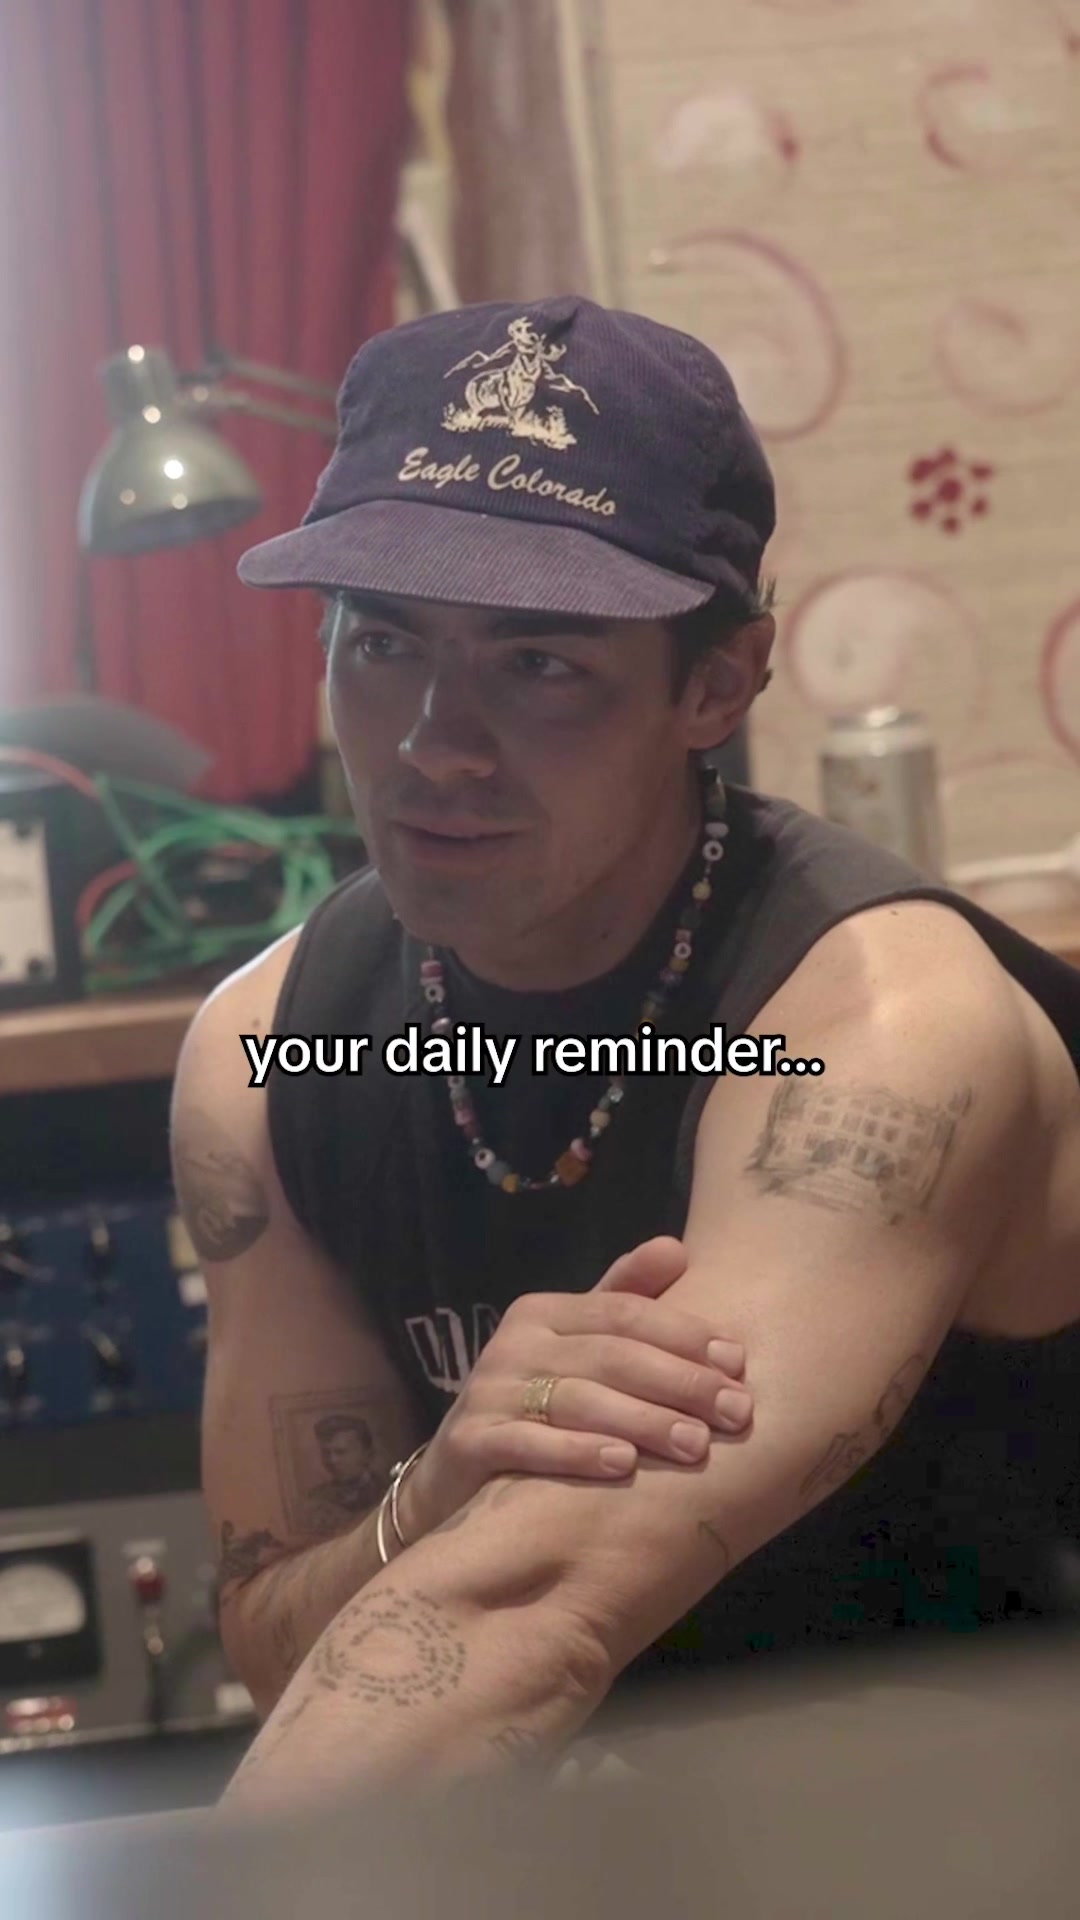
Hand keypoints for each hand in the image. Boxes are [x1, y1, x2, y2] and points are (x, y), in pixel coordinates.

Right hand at [402, 1236, 751, 1538]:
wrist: (453, 1474)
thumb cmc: (533, 1405)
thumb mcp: (575, 1349)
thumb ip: (623, 1300)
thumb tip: (677, 1247)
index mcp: (545, 1311)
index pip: (625, 1311)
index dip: (684, 1334)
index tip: (738, 1364)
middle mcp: (515, 1342)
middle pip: (611, 1355)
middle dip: (680, 1382)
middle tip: (735, 1412)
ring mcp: (490, 1390)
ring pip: (579, 1399)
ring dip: (644, 1420)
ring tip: (696, 1445)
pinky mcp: (470, 1440)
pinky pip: (530, 1444)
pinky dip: (578, 1452)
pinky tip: (623, 1466)